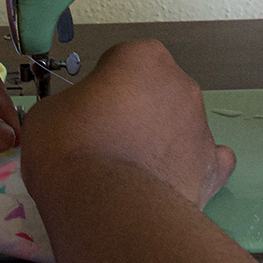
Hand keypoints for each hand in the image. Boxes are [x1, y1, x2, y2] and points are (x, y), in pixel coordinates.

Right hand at [21, 39, 234, 209]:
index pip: (122, 63)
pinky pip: (209, 159)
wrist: (103, 205)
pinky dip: (193, 166)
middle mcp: (181, 83)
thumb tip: (85, 120)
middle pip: (156, 92)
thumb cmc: (67, 148)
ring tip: (133, 173)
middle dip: (136, 112)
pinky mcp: (212, 167)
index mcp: (143, 57)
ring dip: (161, 139)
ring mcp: (201, 125)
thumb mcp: (49, 111)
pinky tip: (174, 179)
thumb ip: (77, 104)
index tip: (88, 114)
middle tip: (107, 143)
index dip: (102, 89)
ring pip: (181, 125)